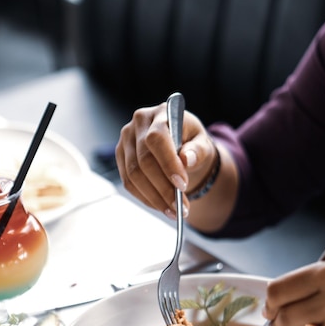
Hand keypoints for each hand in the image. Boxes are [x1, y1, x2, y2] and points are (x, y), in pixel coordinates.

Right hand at [115, 103, 217, 217]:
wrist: (179, 144)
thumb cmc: (191, 141)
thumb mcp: (202, 143)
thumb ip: (198, 150)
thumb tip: (187, 159)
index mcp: (160, 113)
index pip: (156, 139)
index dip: (168, 164)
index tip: (182, 185)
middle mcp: (138, 124)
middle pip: (143, 161)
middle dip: (163, 188)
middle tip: (180, 207)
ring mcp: (126, 140)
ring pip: (133, 175)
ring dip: (154, 198)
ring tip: (173, 212)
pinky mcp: (121, 157)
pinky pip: (128, 183)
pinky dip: (145, 198)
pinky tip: (161, 206)